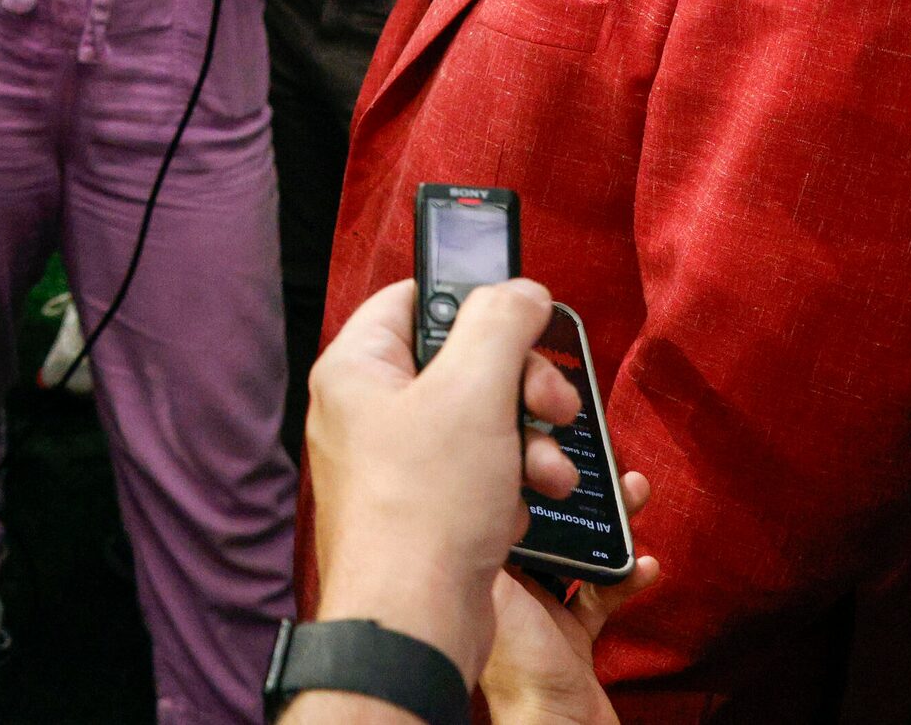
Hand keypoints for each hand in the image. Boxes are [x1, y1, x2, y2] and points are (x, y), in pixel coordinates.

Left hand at [307, 277, 582, 690]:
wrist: (414, 619)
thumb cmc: (423, 506)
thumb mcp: (473, 391)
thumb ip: (501, 324)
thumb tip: (520, 291)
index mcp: (357, 368)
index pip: (413, 299)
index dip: (473, 299)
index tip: (523, 314)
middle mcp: (368, 410)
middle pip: (460, 363)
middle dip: (520, 384)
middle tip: (553, 403)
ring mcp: (395, 462)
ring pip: (479, 422)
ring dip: (527, 442)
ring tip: (546, 471)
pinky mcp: (426, 508)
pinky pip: (480, 474)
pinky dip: (510, 486)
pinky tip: (518, 506)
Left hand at [482, 478, 656, 724]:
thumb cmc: (516, 657)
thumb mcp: (498, 576)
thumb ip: (496, 521)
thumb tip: (494, 466)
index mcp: (470, 554)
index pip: (488, 487)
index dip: (516, 454)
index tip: (545, 427)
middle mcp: (496, 574)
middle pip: (535, 511)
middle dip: (571, 482)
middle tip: (601, 462)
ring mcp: (534, 604)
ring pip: (573, 545)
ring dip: (609, 521)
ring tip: (635, 492)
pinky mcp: (569, 632)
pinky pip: (600, 591)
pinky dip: (626, 577)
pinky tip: (646, 566)